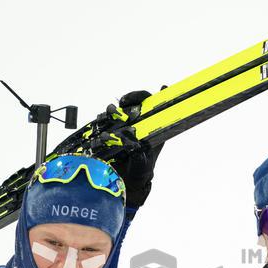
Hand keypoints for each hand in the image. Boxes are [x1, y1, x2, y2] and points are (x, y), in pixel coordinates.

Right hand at [112, 89, 164, 209]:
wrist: (126, 178)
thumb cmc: (140, 170)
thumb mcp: (142, 165)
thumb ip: (139, 156)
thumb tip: (134, 146)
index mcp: (153, 129)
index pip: (159, 109)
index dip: (162, 97)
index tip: (164, 89)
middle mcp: (140, 123)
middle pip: (140, 102)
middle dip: (133, 98)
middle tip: (125, 102)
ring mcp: (126, 124)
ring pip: (123, 108)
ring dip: (117, 108)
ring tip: (112, 112)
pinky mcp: (113, 128)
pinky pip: (109, 117)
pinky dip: (106, 117)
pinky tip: (104, 119)